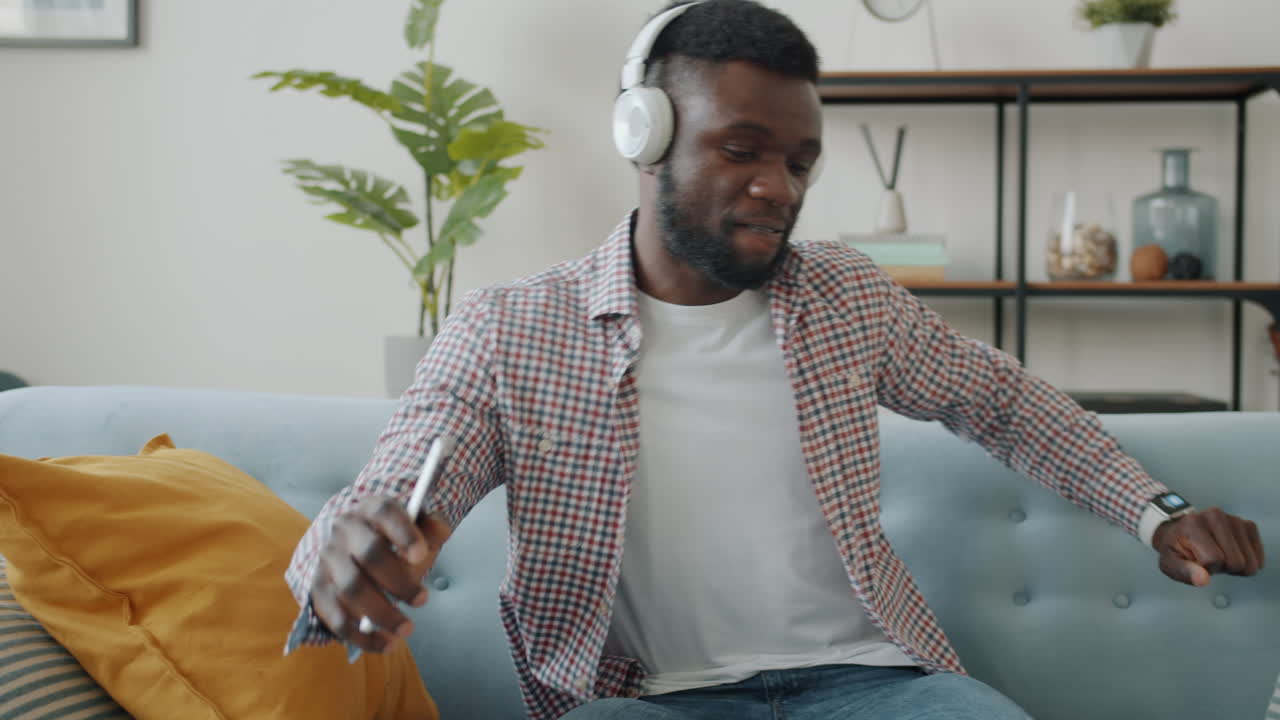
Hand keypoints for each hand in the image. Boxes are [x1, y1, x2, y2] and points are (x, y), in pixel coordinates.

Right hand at [310, 495, 452, 652]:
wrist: (353, 545)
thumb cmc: (393, 538)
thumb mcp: (415, 526)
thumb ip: (431, 527)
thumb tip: (440, 532)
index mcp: (371, 508)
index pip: (385, 512)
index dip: (403, 533)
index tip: (421, 555)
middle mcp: (344, 530)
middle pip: (369, 555)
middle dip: (399, 582)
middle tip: (422, 600)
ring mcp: (328, 559)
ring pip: (351, 589)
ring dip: (381, 614)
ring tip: (406, 629)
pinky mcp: (318, 588)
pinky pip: (335, 617)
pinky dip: (360, 636)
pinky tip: (384, 644)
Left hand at [1152, 507, 1264, 586]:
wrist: (1182, 531)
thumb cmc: (1176, 549)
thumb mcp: (1170, 563)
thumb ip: (1185, 572)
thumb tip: (1203, 580)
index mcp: (1193, 524)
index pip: (1214, 560)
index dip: (1206, 569)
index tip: (1196, 561)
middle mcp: (1216, 516)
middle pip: (1236, 562)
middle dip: (1222, 568)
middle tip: (1208, 558)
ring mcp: (1235, 519)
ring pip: (1250, 562)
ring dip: (1235, 566)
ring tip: (1219, 555)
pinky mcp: (1248, 526)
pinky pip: (1258, 559)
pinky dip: (1247, 562)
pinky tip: (1231, 553)